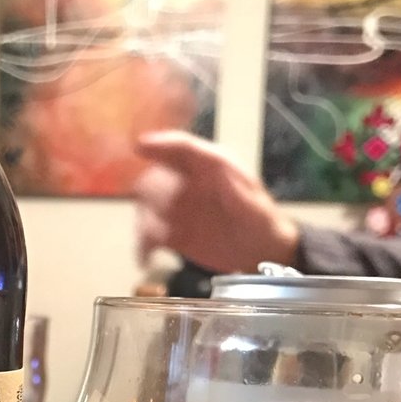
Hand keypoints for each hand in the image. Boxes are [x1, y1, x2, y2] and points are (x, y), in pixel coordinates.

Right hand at [134, 132, 299, 273]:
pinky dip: (144, 243)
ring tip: (154, 242)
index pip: (182, 148)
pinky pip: (150, 233)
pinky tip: (145, 257)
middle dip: (151, 195)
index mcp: (210, 166)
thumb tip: (221, 171)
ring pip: (147, 205)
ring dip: (145, 221)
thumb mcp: (253, 205)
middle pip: (156, 177)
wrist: (259, 254)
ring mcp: (178, 207)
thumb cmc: (261, 223)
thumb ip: (236, 190)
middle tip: (158, 214)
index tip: (140, 146)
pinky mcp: (172, 232)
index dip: (161, 144)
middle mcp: (188, 182)